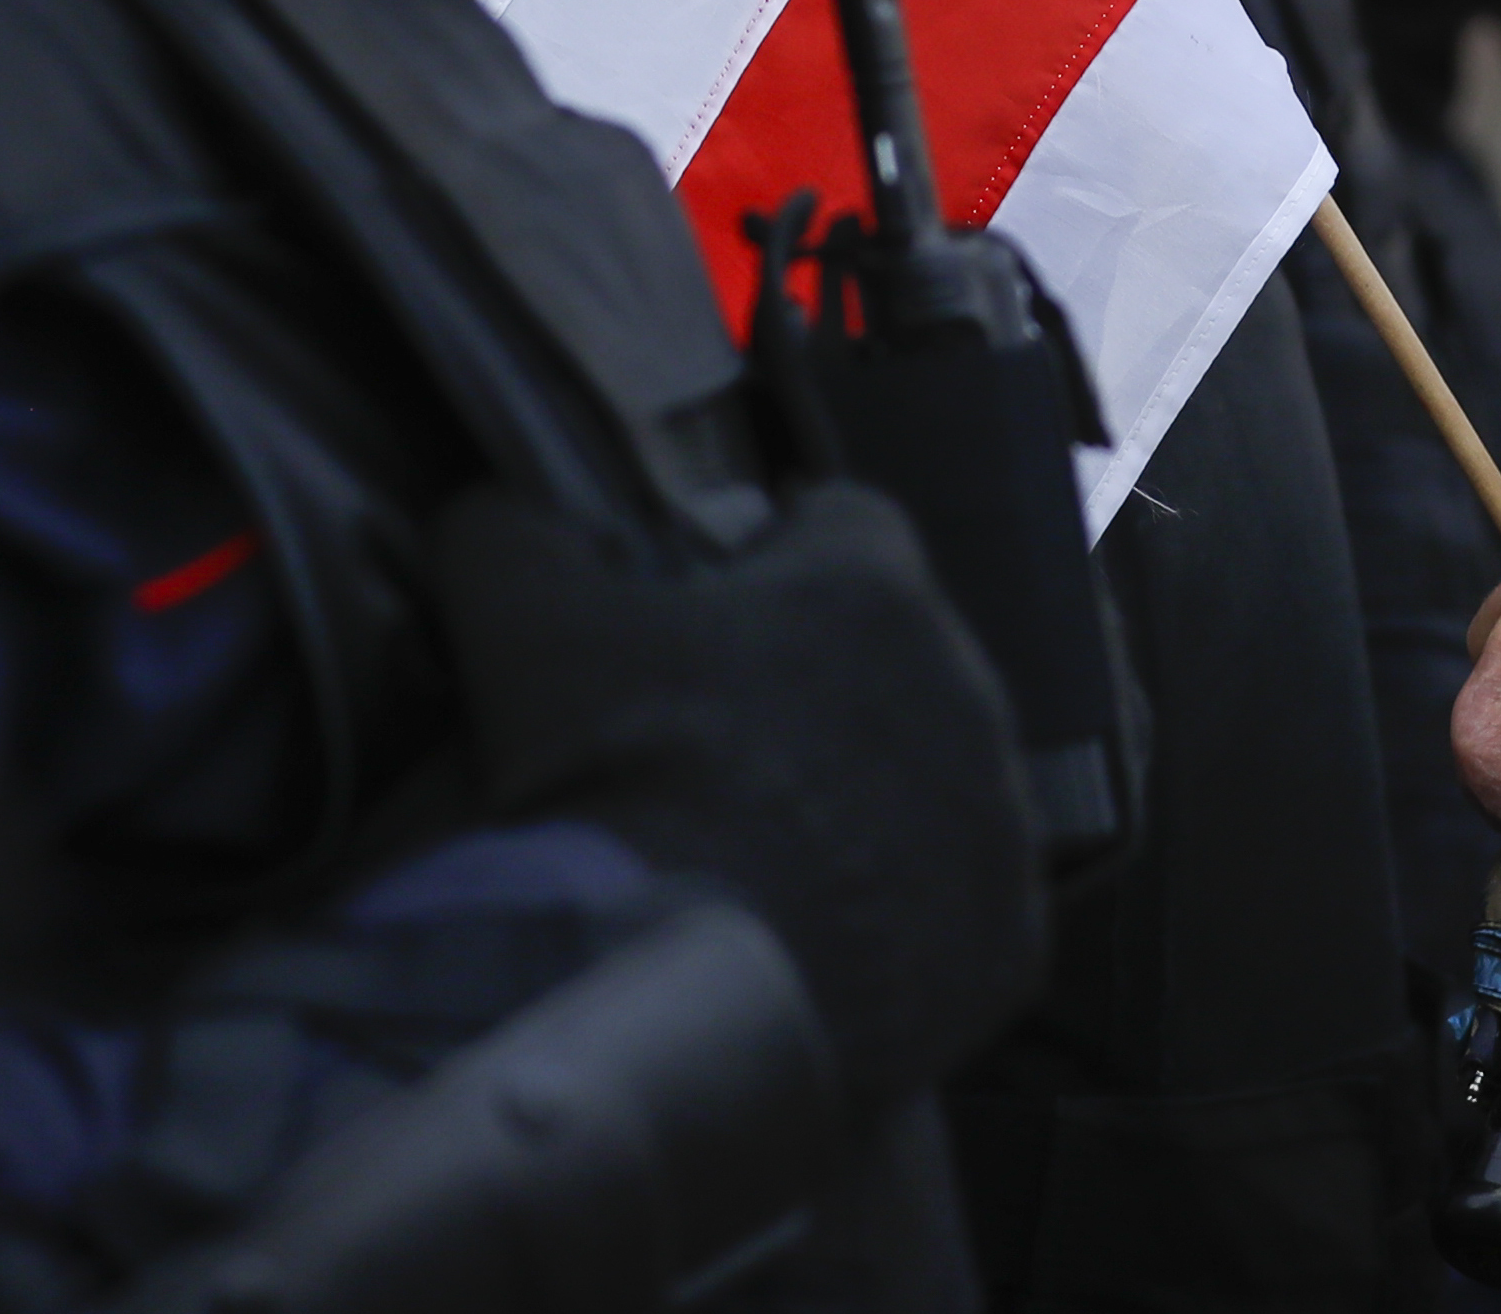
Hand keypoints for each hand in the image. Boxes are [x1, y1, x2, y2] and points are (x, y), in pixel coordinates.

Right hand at [432, 480, 1048, 1112]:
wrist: (669, 991)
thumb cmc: (609, 778)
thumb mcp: (520, 624)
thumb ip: (512, 537)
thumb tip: (491, 509)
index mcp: (868, 589)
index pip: (848, 523)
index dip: (779, 554)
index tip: (723, 601)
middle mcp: (966, 687)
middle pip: (901, 658)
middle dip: (827, 688)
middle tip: (729, 751)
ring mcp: (999, 820)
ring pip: (942, 783)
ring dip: (874, 803)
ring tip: (771, 859)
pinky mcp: (1009, 939)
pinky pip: (966, 906)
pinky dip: (906, 919)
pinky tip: (824, 945)